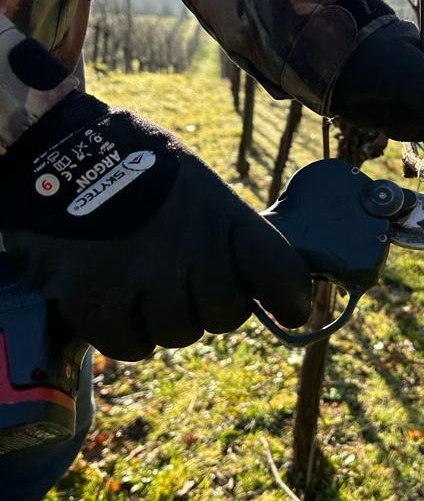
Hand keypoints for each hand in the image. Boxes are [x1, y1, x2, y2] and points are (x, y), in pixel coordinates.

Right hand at [0, 66, 310, 360]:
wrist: (55, 155)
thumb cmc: (134, 165)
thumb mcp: (197, 183)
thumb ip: (232, 230)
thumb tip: (268, 280)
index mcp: (221, 216)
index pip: (282, 275)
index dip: (290, 297)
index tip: (289, 307)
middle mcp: (189, 254)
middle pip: (227, 316)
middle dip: (213, 303)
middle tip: (189, 277)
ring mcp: (140, 283)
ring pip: (179, 333)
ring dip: (168, 317)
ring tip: (146, 280)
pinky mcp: (94, 305)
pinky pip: (133, 346)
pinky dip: (130, 332)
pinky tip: (119, 301)